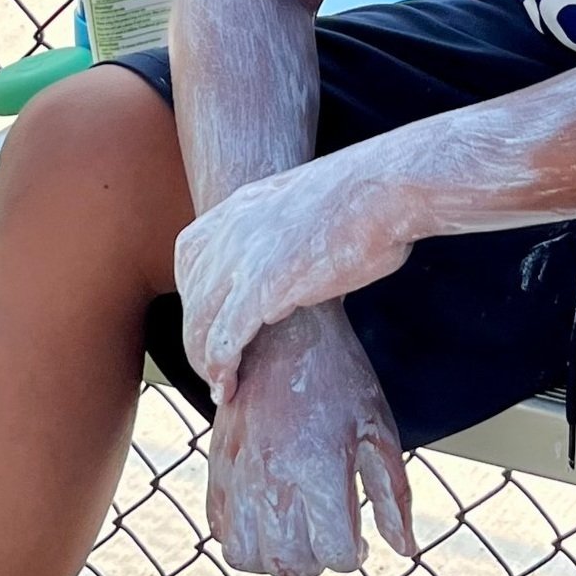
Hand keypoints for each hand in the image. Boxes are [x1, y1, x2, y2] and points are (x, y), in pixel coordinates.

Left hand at [176, 148, 416, 399]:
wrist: (386, 187)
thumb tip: (300, 267)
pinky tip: (230, 388)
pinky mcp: (262, 287)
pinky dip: (221, 368)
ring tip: (221, 388)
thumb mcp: (311, 206)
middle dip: (197, 335)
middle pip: (191, 293)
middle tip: (216, 366)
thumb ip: (291, 235)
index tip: (211, 320)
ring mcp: (242, 257)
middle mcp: (231, 228)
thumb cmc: (371, 198)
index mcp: (241, 204)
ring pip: (199, 322)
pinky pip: (222, 338)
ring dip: (204, 361)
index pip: (189, 253)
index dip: (193, 292)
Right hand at [205, 305, 416, 575]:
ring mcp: (239, 473)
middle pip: (291, 563)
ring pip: (245, 556)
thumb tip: (406, 552)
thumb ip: (394, 495)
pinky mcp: (218, 464)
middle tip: (329, 539)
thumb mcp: (378, 431)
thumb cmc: (340, 378)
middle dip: (317, 562)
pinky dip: (241, 537)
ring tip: (295, 536)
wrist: (283, 329)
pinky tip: (267, 517)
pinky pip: (218, 527)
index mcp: (321, 469)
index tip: (360, 542)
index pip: (335, 553)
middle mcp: (274, 478)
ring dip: (275, 559)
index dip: (354, 555)